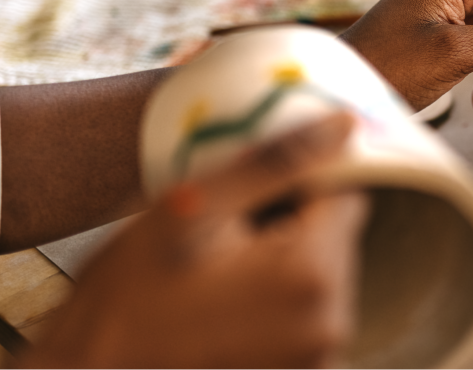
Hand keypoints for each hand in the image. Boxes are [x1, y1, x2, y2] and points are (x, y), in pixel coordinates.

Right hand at [20, 113, 368, 368]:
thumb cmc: (125, 301)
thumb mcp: (192, 208)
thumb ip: (276, 164)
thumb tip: (341, 126)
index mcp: (311, 276)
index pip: (347, 196)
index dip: (300, 182)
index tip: (253, 191)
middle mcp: (329, 325)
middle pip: (335, 238)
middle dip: (287, 227)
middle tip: (219, 238)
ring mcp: (316, 357)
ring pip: (318, 275)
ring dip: (277, 266)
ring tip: (213, 279)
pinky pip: (303, 315)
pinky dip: (272, 303)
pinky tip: (222, 308)